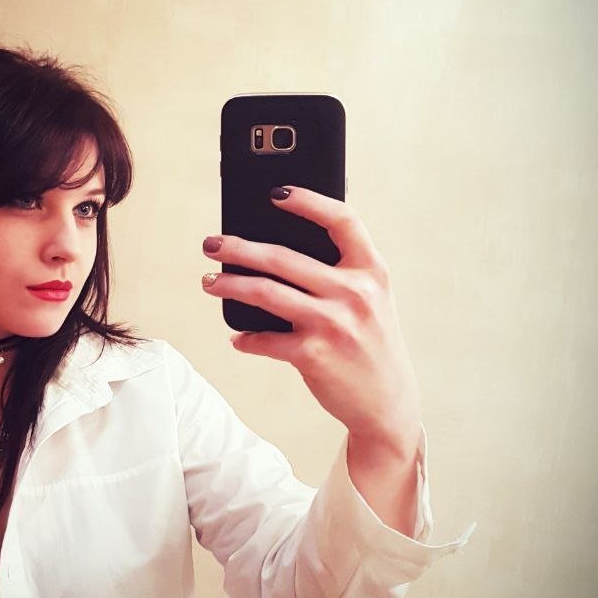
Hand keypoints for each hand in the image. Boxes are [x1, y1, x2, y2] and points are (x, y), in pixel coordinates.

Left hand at [201, 187, 421, 457]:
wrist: (388, 403)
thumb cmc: (370, 344)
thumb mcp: (372, 301)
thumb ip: (341, 274)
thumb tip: (273, 253)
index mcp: (372, 271)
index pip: (342, 220)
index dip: (308, 201)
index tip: (276, 193)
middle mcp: (354, 292)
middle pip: (283, 257)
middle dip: (238, 247)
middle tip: (211, 244)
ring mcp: (333, 324)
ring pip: (264, 292)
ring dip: (229, 285)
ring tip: (210, 282)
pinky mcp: (313, 355)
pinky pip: (264, 339)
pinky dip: (246, 337)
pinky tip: (238, 336)